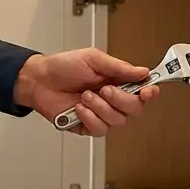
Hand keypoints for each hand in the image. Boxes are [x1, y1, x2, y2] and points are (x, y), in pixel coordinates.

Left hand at [14, 50, 159, 135]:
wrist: (39, 80)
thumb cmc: (63, 66)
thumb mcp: (93, 59)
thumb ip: (119, 67)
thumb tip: (144, 72)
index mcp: (117, 81)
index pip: (143, 91)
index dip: (150, 92)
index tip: (149, 91)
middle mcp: (113, 100)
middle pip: (135, 109)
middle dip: (121, 100)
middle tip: (105, 89)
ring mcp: (101, 115)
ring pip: (118, 121)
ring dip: (101, 107)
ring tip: (84, 95)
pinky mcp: (88, 127)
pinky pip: (99, 129)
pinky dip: (89, 117)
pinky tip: (78, 108)